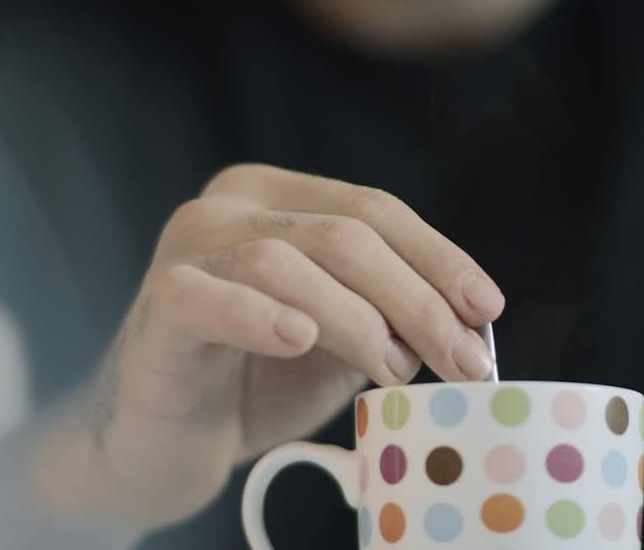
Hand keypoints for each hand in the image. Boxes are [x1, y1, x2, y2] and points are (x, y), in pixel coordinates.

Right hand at [37, 165, 503, 528]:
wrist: (163, 444)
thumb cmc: (255, 383)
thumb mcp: (341, 342)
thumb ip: (390, 316)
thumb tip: (469, 322)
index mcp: (279, 199)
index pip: (375, 210)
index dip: (439, 257)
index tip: (487, 309)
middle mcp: (231, 207)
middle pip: (346, 234)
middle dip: (417, 300)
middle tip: (462, 361)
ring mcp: (187, 248)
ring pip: (290, 261)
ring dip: (358, 319)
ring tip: (393, 372)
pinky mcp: (155, 303)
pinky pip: (208, 298)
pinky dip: (259, 315)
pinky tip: (299, 340)